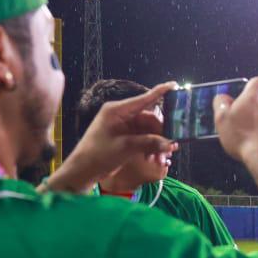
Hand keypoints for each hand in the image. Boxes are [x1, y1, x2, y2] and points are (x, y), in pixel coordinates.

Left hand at [48, 82, 176, 192]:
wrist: (83, 171)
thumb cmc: (98, 154)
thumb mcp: (125, 147)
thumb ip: (150, 143)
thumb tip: (171, 143)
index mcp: (117, 111)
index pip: (143, 99)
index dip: (160, 92)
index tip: (175, 86)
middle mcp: (122, 116)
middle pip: (149, 119)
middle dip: (161, 134)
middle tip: (171, 147)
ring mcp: (124, 127)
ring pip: (149, 132)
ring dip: (157, 144)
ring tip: (161, 159)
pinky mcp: (125, 138)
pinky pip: (144, 140)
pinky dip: (150, 148)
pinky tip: (153, 159)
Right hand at [215, 76, 257, 167]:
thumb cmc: (245, 139)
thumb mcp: (221, 119)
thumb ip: (221, 104)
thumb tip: (221, 98)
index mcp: (253, 99)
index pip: (257, 82)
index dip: (252, 87)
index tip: (246, 93)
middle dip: (254, 112)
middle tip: (243, 125)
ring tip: (251, 139)